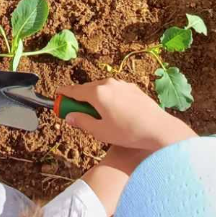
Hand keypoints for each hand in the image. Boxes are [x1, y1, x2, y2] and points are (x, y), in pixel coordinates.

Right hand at [57, 78, 196, 150]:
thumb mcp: (100, 131)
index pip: (74, 91)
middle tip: (74, 111)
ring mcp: (122, 84)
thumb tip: (69, 116)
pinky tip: (112, 111)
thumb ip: (82, 121)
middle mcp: (108, 84)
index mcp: (97, 93)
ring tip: (96, 114)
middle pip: (87, 89)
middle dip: (79, 98)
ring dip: (94, 98)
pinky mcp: (132, 88)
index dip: (63, 94)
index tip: (57, 96)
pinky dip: (108, 98)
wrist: (158, 129)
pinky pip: (114, 90)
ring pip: (101, 89)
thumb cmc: (128, 132)